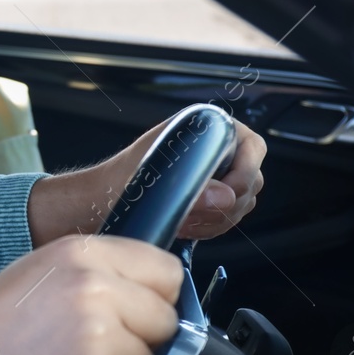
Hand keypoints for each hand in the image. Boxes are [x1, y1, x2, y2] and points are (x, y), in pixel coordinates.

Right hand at [0, 235, 181, 354]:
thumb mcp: (35, 275)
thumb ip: (91, 274)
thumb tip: (144, 293)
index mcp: (80, 251)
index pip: (165, 270)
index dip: (154, 298)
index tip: (135, 316)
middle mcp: (93, 284)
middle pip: (165, 317)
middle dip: (141, 340)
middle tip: (96, 351)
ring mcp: (96, 331)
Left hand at [27, 117, 266, 244]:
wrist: (101, 202)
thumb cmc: (118, 182)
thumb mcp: (154, 181)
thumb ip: (191, 189)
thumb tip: (223, 196)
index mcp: (204, 128)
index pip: (252, 147)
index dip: (244, 174)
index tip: (226, 196)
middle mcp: (213, 148)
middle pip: (251, 179)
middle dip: (227, 204)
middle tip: (198, 214)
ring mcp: (212, 174)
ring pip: (241, 202)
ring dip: (217, 219)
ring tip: (185, 220)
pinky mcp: (207, 198)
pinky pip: (227, 217)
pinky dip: (211, 226)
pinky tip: (187, 226)